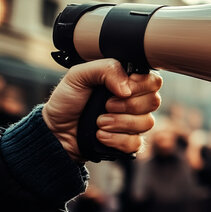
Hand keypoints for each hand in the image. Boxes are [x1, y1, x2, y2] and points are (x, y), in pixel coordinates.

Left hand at [42, 59, 162, 161]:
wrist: (55, 130)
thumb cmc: (67, 100)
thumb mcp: (79, 75)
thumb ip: (106, 69)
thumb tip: (127, 88)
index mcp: (128, 82)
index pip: (154, 81)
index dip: (140, 85)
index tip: (120, 89)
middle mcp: (136, 101)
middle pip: (154, 101)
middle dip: (127, 105)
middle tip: (105, 106)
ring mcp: (134, 122)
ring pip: (147, 122)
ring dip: (120, 123)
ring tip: (99, 122)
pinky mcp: (129, 142)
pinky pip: (136, 142)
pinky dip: (116, 139)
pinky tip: (101, 135)